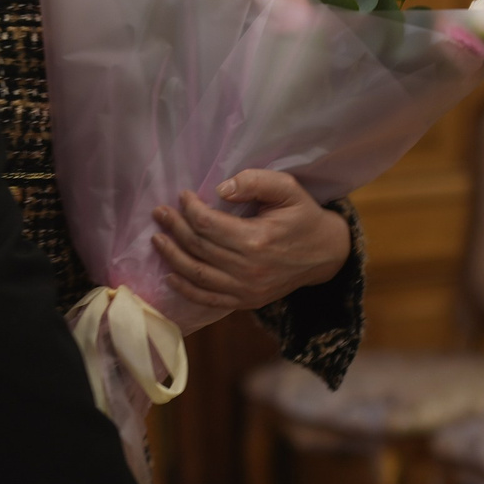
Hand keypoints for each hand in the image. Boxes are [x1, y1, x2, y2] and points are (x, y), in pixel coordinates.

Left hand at [152, 171, 351, 311]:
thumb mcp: (288, 189)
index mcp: (256, 239)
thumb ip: (255, 182)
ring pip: (197, 274)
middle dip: (175, 228)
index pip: (208, 224)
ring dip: (172, 256)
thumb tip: (220, 189)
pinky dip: (185, 288)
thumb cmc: (304, 216)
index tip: (182, 195)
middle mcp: (248, 268)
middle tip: (159, 213)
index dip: (190, 209)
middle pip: (198, 248)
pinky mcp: (246, 301)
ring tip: (158, 239)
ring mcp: (246, 289)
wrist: (325, 254)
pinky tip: (170, 274)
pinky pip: (208, 298)